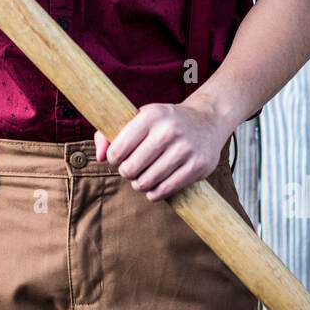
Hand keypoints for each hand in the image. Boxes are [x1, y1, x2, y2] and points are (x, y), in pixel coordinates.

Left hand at [94, 97, 230, 201]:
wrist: (208, 119)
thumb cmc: (166, 121)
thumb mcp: (139, 117)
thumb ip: (110, 134)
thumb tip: (100, 157)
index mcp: (151, 116)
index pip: (118, 150)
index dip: (114, 159)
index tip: (120, 158)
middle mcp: (169, 131)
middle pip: (131, 169)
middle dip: (127, 173)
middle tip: (133, 169)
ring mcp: (185, 149)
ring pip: (147, 182)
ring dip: (140, 184)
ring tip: (143, 177)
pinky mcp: (198, 165)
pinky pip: (166, 190)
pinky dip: (155, 193)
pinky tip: (156, 186)